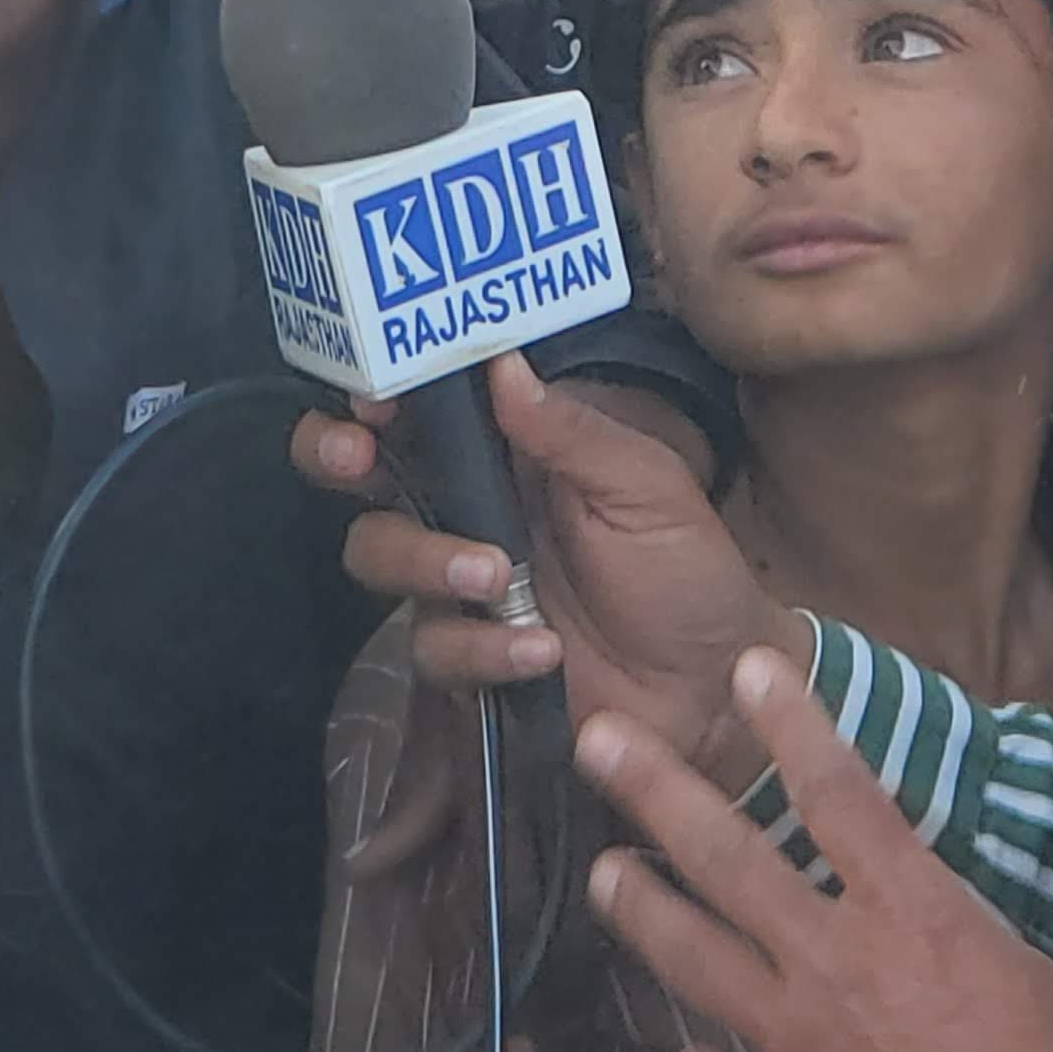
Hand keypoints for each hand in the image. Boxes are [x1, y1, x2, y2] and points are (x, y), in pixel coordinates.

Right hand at [290, 350, 792, 764]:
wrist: (714, 689)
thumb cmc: (685, 572)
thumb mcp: (644, 486)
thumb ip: (571, 430)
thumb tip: (502, 362)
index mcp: (508, 456)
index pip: (421, 409)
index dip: (380, 393)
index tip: (375, 395)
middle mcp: (466, 513)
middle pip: (363, 476)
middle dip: (338, 454)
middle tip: (357, 454)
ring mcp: (457, 590)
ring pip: (380, 557)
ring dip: (425, 560)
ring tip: (494, 574)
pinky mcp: (467, 661)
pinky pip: (436, 648)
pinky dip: (483, 646)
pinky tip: (540, 650)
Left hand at [574, 648, 1052, 1051]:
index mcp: (921, 921)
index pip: (844, 795)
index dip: (796, 724)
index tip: (754, 666)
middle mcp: (842, 968)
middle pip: (730, 860)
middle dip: (658, 794)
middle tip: (598, 739)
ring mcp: (802, 1044)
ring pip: (695, 961)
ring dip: (643, 914)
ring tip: (601, 873)